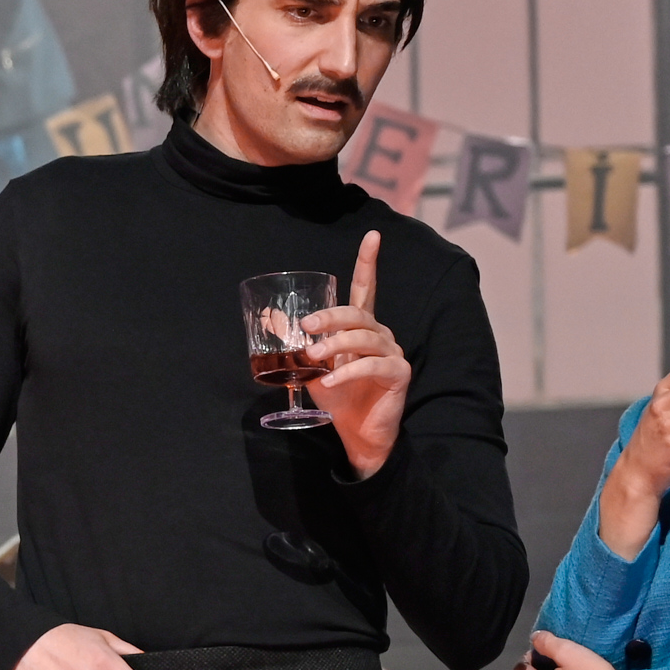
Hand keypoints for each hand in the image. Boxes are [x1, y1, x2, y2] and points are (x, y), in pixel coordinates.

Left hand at [302, 231, 410, 478]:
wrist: (356, 434)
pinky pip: (373, 365)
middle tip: (306, 328)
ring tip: (314, 358)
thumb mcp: (309, 367)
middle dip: (331, 317)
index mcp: (360, 327)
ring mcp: (392, 352)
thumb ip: (295, 342)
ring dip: (336, 345)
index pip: (366, 288)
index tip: (373, 235)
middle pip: (358, 313)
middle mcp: (379, 333)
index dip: (368, 262)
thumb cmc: (338, 397)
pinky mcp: (399, 373)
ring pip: (365, 337)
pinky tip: (329, 381)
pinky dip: (347, 372)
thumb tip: (270, 317)